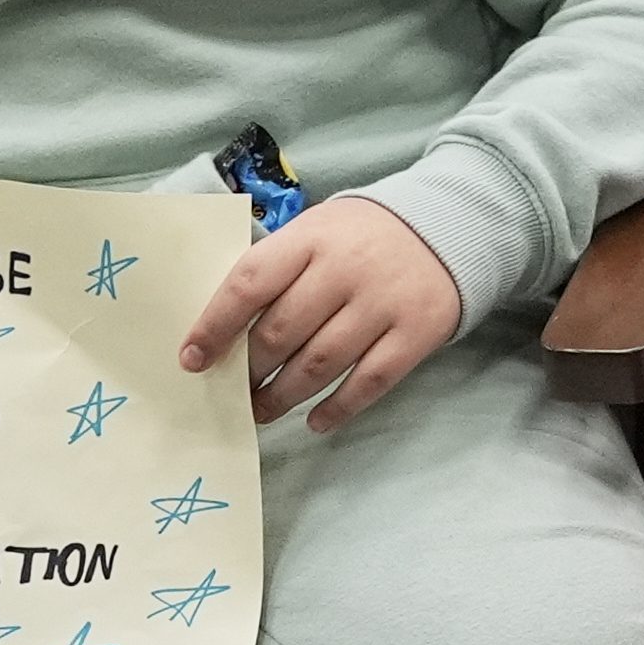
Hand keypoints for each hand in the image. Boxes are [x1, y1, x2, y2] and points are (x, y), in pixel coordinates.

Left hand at [182, 197, 459, 429]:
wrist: (451, 223)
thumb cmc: (363, 236)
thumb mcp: (316, 231)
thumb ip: (278, 269)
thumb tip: (224, 329)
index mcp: (310, 237)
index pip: (250, 283)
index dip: (215, 326)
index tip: (192, 359)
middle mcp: (345, 269)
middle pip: (282, 332)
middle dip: (249, 371)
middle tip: (236, 391)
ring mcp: (383, 303)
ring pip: (320, 364)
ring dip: (283, 396)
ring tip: (264, 410)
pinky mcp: (416, 333)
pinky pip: (369, 382)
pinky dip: (338, 408)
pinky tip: (316, 421)